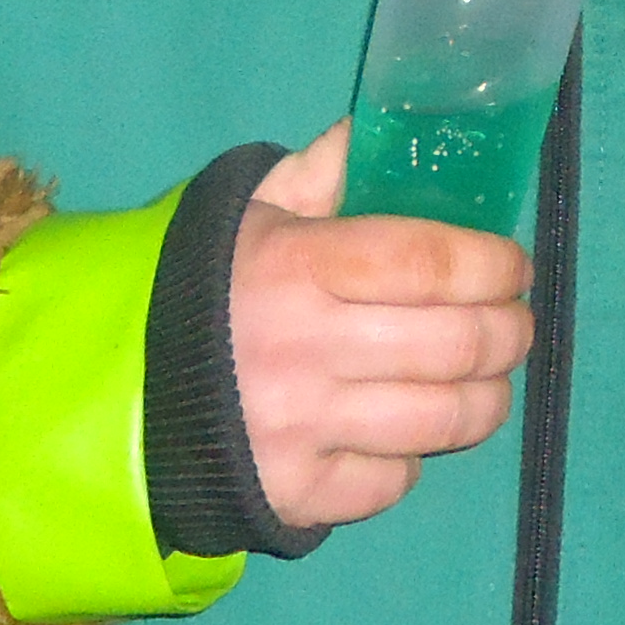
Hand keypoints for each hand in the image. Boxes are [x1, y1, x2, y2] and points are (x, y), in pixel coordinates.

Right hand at [225, 124, 532, 529]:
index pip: (429, 261)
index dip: (491, 264)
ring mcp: (303, 429)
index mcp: (297, 266)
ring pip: (444, 420)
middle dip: (509, 333)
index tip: (513, 266)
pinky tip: (405, 432)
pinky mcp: (296, 496)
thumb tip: (380, 129)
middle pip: (455, 344)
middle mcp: (306, 349)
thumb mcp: (248, 213)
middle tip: (515, 324)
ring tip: (487, 380)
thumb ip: (320, 172)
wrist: (109, 392)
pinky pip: (394, 482)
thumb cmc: (197, 288)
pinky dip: (414, 458)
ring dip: (487, 399)